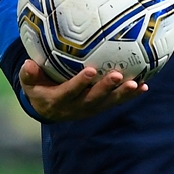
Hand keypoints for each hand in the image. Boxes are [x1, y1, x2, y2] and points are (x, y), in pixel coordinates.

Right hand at [19, 59, 147, 120]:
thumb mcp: (30, 83)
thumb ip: (29, 74)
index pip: (69, 92)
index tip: (91, 70)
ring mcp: (91, 108)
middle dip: (105, 88)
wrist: (50, 109)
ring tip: (136, 84)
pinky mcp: (101, 107)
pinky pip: (117, 101)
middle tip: (117, 75)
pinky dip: (130, 95)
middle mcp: (76, 107)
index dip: (80, 83)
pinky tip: (144, 86)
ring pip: (108, 102)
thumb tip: (29, 64)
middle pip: (93, 99)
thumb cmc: (39, 88)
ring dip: (123, 94)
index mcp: (58, 100)